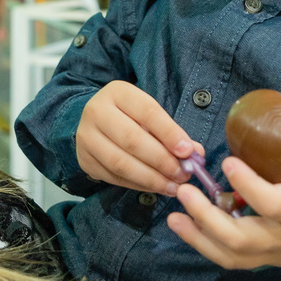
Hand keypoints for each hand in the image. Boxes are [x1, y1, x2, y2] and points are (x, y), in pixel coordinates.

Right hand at [76, 81, 198, 194]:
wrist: (96, 121)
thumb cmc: (131, 116)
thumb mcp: (150, 114)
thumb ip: (172, 132)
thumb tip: (195, 154)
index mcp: (118, 93)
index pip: (147, 112)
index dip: (169, 132)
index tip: (188, 151)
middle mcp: (96, 112)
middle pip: (132, 139)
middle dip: (162, 160)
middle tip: (183, 174)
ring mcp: (86, 137)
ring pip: (120, 163)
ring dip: (151, 178)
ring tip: (173, 186)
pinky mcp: (84, 160)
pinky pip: (114, 177)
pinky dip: (138, 185)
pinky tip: (156, 187)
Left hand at [166, 114, 280, 273]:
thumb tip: (278, 105)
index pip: (274, 204)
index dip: (248, 185)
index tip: (228, 162)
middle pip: (242, 240)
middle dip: (207, 219)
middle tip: (185, 191)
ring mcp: (276, 253)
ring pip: (232, 256)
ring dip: (198, 237)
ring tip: (174, 215)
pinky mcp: (268, 259)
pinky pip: (234, 260)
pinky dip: (206, 246)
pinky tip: (187, 227)